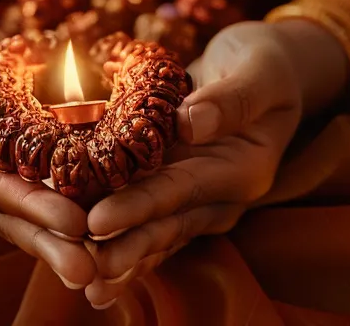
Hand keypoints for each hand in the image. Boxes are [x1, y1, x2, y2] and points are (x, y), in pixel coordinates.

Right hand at [0, 11, 96, 288]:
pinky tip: (118, 224)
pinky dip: (84, 207)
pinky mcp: (20, 173)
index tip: (71, 224)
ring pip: (35, 216)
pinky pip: (52, 194)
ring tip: (109, 266)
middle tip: (91, 271)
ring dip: (71, 241)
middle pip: (14, 218)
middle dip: (53, 244)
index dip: (29, 206)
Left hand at [80, 21, 323, 308]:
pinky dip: (115, 235)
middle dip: (121, 249)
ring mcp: (195, 196)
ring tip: (80, 283)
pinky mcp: (175, 190)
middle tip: (81, 270)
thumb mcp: (260, 72)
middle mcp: (218, 195)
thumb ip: (231, 99)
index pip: (181, 190)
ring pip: (152, 232)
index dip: (139, 207)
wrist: (269, 71)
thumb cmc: (267, 65)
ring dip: (116, 255)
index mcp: (242, 171)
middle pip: (163, 226)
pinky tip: (83, 258)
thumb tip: (190, 122)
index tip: (98, 221)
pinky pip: (144, 218)